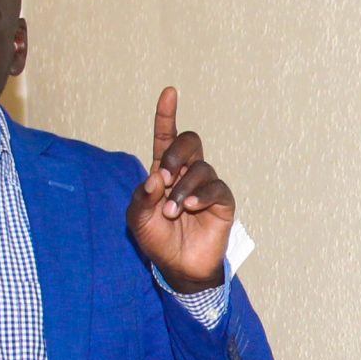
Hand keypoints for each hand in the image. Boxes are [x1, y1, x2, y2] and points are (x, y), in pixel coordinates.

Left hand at [126, 87, 232, 291]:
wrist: (178, 266)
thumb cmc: (157, 239)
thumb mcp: (137, 219)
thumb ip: (142, 197)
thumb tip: (156, 178)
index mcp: (164, 171)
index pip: (166, 136)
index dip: (167, 115)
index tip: (170, 93)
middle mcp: (187, 173)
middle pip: (189, 142)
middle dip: (176, 153)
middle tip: (163, 176)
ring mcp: (206, 186)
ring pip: (201, 168)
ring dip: (183, 189)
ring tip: (174, 212)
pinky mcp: (222, 201)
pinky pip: (216, 188)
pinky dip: (200, 196)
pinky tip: (190, 209)